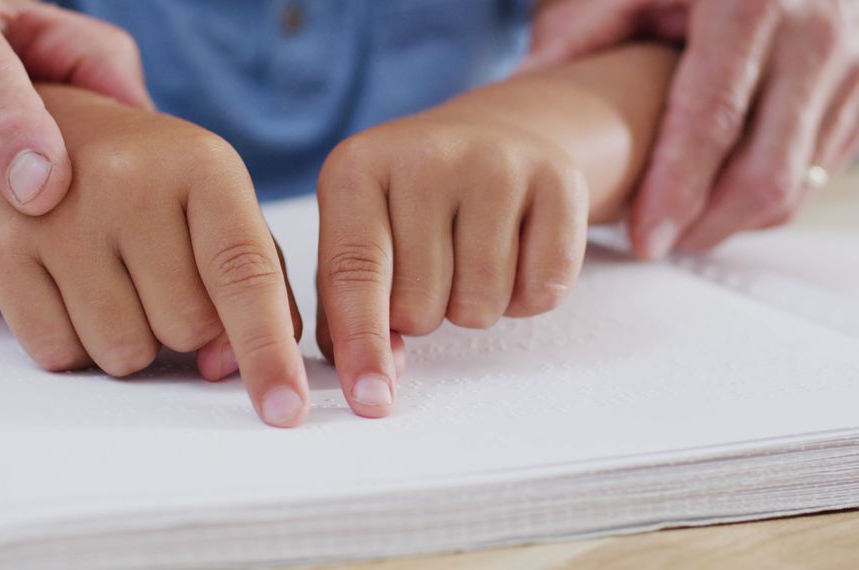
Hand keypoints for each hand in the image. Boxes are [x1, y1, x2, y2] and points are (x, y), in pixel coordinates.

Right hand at [0, 86, 307, 427]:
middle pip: (185, 329)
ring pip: (122, 352)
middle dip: (188, 329)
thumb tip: (223, 368)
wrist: (72, 136)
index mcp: (204, 165)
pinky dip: (79, 344)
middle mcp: (128, 177)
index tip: (284, 411)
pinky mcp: (2, 245)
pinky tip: (79, 289)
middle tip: (166, 278)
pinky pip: (58, 354)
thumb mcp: (232, 217)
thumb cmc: (168, 192)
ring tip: (123, 281)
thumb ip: (262, 292)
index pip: (244, 274)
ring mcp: (57, 211)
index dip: (268, 350)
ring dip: (135, 341)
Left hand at [316, 109, 588, 417]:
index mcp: (356, 169)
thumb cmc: (409, 208)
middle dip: (423, 313)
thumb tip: (376, 378)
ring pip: (481, 304)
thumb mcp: (358, 240)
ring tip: (468, 259)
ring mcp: (495, 161)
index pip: (354, 273)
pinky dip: (527, 296)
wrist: (488, 138)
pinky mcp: (558, 179)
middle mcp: (425, 154)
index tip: (370, 399)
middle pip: (420, 303)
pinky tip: (514, 254)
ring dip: (474, 305)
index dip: (363, 345)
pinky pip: (544, 291)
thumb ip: (347, 311)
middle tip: (431, 272)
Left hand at [526, 0, 858, 256]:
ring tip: (679, 222)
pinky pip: (818, 173)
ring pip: (795, 186)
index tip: (642, 239)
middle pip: (763, 175)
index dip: (675, 193)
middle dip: (702, 226)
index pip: (712, 125)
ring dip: (733, 220)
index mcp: (751, 7)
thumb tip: (524, 85)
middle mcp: (815, 39)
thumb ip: (589, 28)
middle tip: (653, 243)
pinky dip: (768, 199)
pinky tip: (722, 195)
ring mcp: (854, 70)